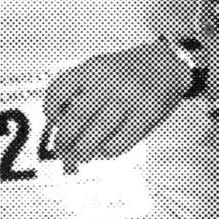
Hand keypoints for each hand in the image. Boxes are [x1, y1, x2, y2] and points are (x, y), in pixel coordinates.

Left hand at [44, 40, 192, 168]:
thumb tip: (58, 126)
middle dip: (64, 140)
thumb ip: (78, 90)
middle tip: (61, 149)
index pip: (58, 92)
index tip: (52, 122)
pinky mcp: (147, 116)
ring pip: (95, 136)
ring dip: (81, 152)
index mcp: (93, 67)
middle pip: (75, 119)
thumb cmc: (129, 70)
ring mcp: (130, 100)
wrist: (168, 63)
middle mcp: (110, 82)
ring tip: (77, 155)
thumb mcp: (99, 67)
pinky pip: (119, 144)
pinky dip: (104, 153)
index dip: (50, 112)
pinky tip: (101, 151)